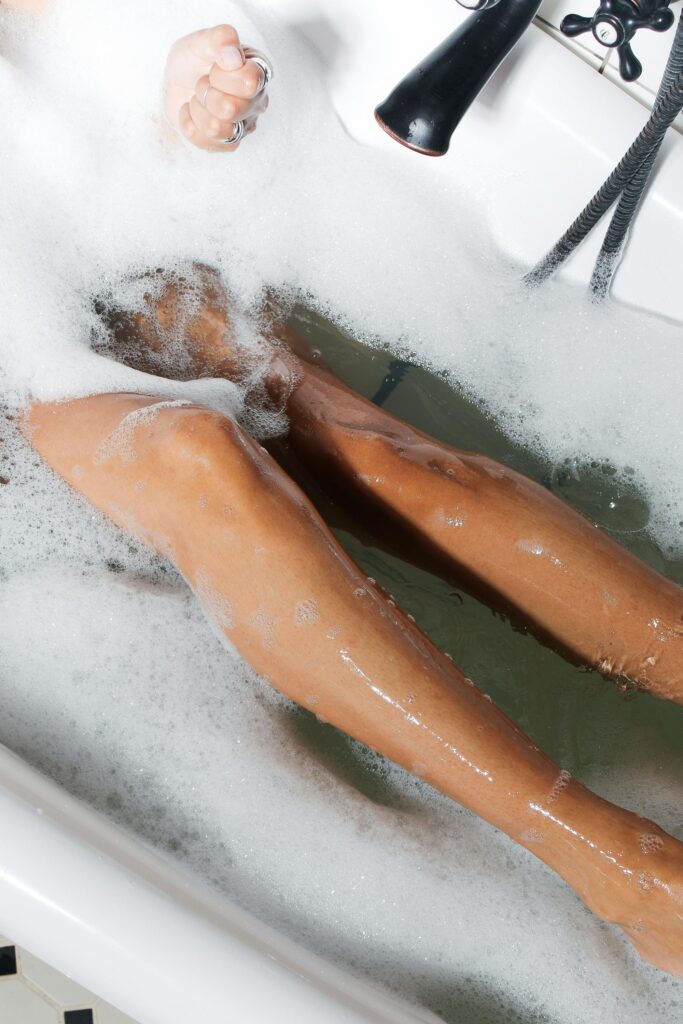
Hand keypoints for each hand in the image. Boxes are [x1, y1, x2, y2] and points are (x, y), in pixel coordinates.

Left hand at [164, 24, 270, 152]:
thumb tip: (234, 57)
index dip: (221, 76)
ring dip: (197, 109)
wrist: (176, 82)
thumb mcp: (201, 41)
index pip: (248, 82)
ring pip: (216, 128)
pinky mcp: (230, 143)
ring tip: (199, 98)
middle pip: (230, 109)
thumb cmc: (193, 60)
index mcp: (258, 72)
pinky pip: (206, 142)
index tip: (213, 68)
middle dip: (205, 93)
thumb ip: (220, 39)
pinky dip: (190, 124)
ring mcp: (246, 125)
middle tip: (203, 83)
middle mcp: (258, 101)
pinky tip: (192, 112)